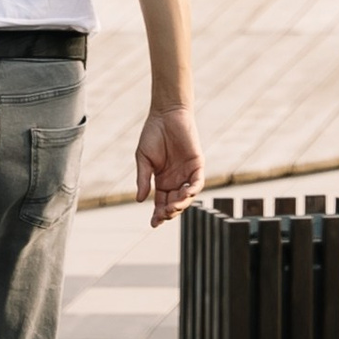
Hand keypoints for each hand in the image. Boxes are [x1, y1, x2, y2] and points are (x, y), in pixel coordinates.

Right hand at [135, 105, 202, 225]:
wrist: (166, 115)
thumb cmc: (153, 134)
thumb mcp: (144, 159)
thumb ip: (144, 179)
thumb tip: (140, 200)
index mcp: (162, 181)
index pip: (161, 203)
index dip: (158, 214)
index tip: (153, 224)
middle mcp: (176, 180)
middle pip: (175, 203)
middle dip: (169, 212)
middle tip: (162, 215)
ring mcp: (187, 173)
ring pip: (187, 197)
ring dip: (180, 205)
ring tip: (172, 208)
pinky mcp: (197, 165)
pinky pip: (197, 182)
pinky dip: (193, 190)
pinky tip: (185, 195)